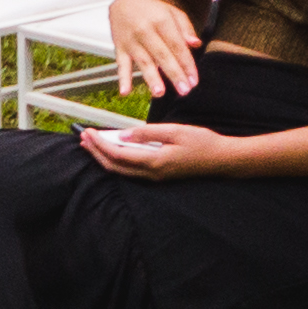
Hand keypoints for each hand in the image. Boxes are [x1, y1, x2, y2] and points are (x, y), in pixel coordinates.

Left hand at [84, 120, 237, 182]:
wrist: (224, 159)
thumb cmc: (202, 142)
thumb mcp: (175, 131)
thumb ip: (147, 133)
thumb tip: (122, 134)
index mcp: (154, 162)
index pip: (117, 155)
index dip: (99, 144)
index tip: (87, 132)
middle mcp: (152, 174)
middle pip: (114, 166)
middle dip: (96, 152)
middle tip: (83, 138)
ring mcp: (155, 177)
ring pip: (121, 170)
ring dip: (104, 157)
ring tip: (91, 144)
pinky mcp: (159, 175)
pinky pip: (131, 171)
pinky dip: (117, 160)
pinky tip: (113, 149)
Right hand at [107, 0, 201, 100]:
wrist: (124, 0)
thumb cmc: (153, 9)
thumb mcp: (173, 13)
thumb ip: (185, 29)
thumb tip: (196, 44)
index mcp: (161, 21)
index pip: (176, 45)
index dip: (186, 63)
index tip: (194, 80)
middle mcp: (145, 31)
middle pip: (162, 55)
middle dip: (174, 73)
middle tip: (184, 90)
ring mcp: (130, 40)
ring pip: (142, 61)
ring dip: (151, 78)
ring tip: (159, 93)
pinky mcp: (119, 46)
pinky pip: (121, 64)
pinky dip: (122, 78)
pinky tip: (125, 92)